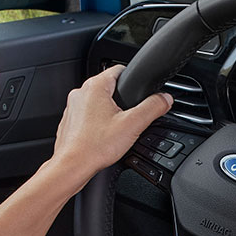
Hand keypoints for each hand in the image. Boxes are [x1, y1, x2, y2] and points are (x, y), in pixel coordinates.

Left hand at [49, 65, 173, 188]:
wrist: (72, 166)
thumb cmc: (95, 146)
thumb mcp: (133, 125)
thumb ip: (152, 108)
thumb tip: (165, 98)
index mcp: (95, 86)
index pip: (119, 69)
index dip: (133, 78)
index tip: (140, 89)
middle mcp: (80, 93)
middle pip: (109, 87)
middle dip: (122, 100)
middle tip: (130, 117)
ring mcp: (73, 107)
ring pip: (98, 102)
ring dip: (109, 112)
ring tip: (117, 129)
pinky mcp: (70, 121)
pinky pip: (87, 116)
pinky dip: (97, 123)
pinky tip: (104, 137)